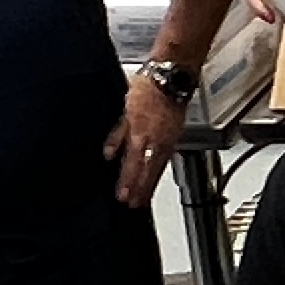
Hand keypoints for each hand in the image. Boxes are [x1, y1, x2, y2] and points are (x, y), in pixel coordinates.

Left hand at [105, 69, 190, 204]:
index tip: (122, 196)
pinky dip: (160, 171)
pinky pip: (166, 158)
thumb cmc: (147, 88)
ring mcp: (167, 141)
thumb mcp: (123, 109)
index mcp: (139, 134)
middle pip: (146, 171)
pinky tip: (156, 176)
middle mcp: (154, 141)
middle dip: (139, 189)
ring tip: (144, 198)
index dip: (127, 182)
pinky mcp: (175, 137)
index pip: (131, 164)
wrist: (171, 78)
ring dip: (149, 184)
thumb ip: (116, 133)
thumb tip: (109, 153)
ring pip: (157, 168)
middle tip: (133, 205)